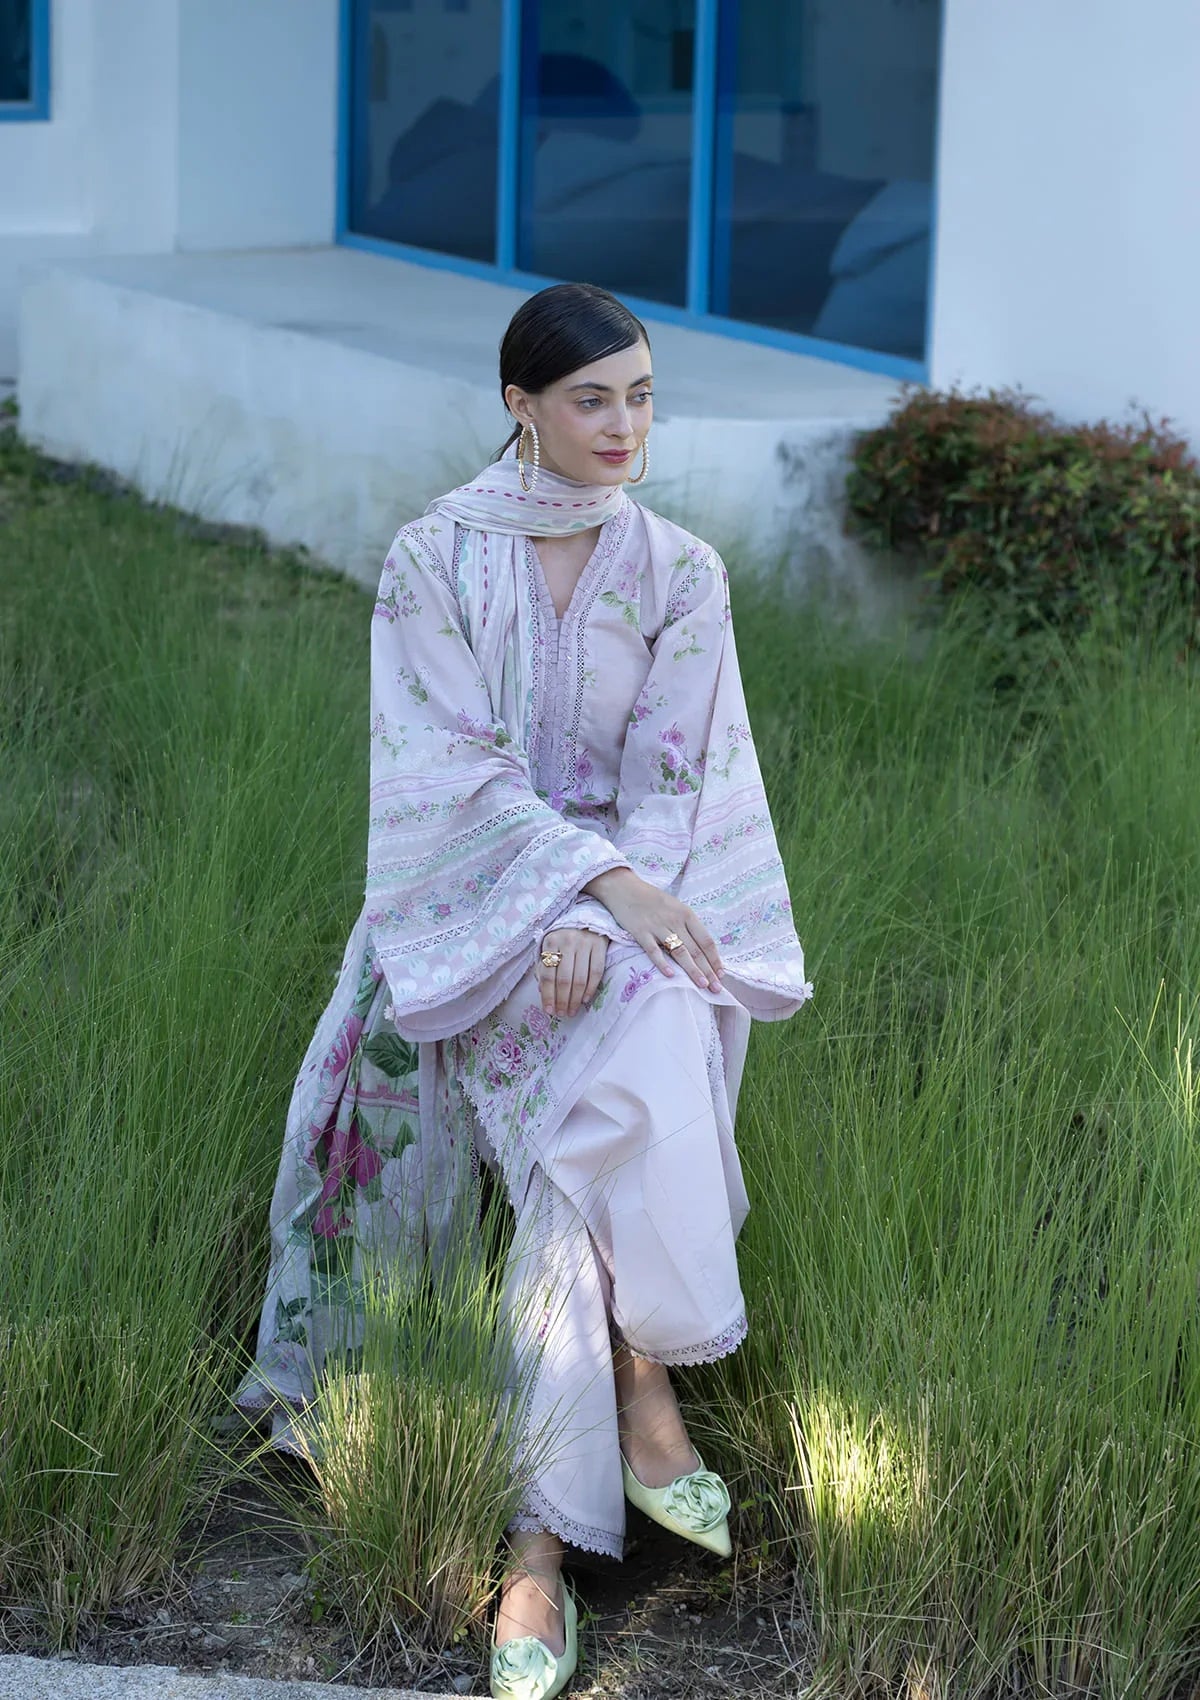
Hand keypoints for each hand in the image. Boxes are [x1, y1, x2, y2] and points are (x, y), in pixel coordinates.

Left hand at [536, 927, 607, 1018]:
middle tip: (562, 1014)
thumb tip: (543, 993)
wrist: (586, 915)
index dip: (548, 995)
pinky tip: (585, 999)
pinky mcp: (600, 945)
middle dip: (563, 1000)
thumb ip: (544, 968)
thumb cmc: (564, 937)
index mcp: (550, 942)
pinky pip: (596, 972)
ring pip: (580, 978)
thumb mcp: (550, 947)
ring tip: (572, 1011)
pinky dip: (590, 988)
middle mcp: (567, 941)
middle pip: (565, 979)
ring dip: (575, 999)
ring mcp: (585, 942)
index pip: (548, 974)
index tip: (549, 1011)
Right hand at [582, 869, 723, 991]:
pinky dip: (662, 963)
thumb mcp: (674, 907)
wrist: (624, 888)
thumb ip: (686, 925)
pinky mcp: (640, 932)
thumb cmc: (651, 899)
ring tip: (702, 985)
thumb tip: (701, 948)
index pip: (705, 940)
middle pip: (695, 949)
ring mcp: (658, 926)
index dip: (714, 958)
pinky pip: (653, 950)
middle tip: (717, 988)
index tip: (721, 974)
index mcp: (686, 914)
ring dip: (692, 970)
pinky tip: (670, 975)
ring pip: (679, 952)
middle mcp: (675, 920)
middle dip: (708, 970)